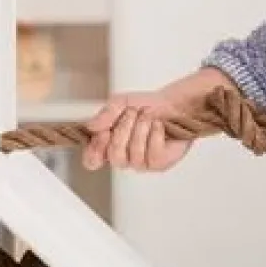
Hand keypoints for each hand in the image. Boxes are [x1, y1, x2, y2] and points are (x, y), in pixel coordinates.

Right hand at [82, 67, 232, 171]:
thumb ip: (106, 114)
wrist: (173, 104)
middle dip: (124, 129)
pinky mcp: (159, 163)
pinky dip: (155, 133)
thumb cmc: (146, 106)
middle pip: (114, 155)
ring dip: (141, 128)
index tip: (104, 132)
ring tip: (148, 116)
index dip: (95, 149)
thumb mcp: (121, 102)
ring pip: (134, 154)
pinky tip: (158, 125)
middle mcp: (123, 157)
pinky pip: (153, 153)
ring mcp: (141, 163)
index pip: (92, 161)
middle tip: (133, 113)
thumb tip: (91, 126)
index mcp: (108, 145)